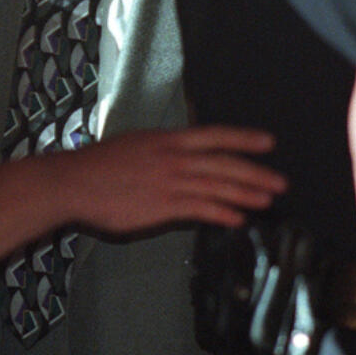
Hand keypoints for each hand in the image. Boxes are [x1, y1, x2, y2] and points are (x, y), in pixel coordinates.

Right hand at [54, 125, 286, 234]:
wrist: (74, 182)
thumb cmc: (100, 165)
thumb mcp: (137, 144)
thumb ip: (164, 150)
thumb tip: (185, 154)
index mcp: (167, 139)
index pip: (214, 135)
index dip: (243, 138)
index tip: (268, 141)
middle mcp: (173, 157)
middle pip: (223, 163)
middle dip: (255, 172)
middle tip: (281, 182)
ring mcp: (169, 181)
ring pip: (217, 186)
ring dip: (246, 194)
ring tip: (267, 201)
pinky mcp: (162, 206)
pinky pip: (200, 208)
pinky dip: (222, 213)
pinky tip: (237, 219)